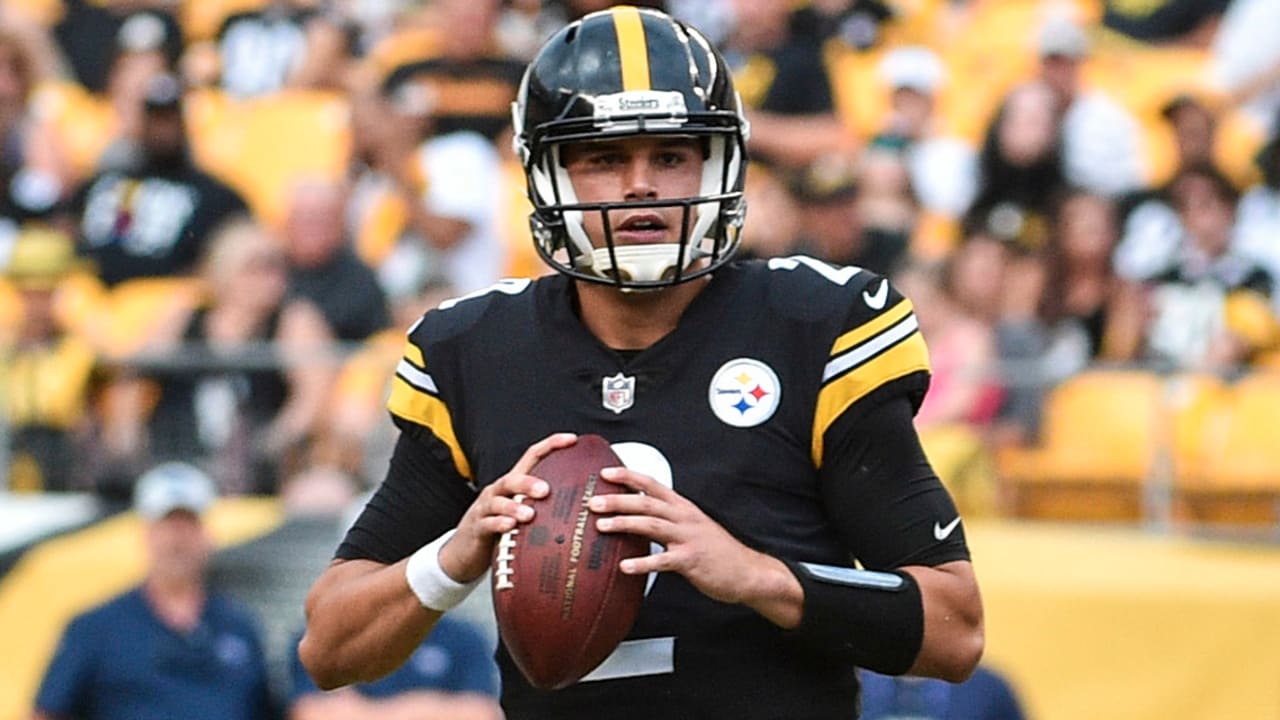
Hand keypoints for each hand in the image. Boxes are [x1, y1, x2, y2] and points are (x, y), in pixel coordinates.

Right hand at [438, 433, 576, 582]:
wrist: (463, 552)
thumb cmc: (500, 530)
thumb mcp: (522, 513)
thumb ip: (545, 506)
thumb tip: (583, 504)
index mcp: (513, 485)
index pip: (532, 456)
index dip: (551, 445)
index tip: (572, 439)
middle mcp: (498, 491)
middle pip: (512, 479)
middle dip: (529, 482)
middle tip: (546, 491)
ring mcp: (485, 509)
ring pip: (498, 501)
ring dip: (514, 506)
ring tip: (529, 514)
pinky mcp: (477, 528)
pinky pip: (487, 524)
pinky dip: (499, 524)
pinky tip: (510, 527)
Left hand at [587, 466, 790, 607]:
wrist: (748, 572)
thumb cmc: (716, 551)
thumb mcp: (692, 527)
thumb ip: (666, 521)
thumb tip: (636, 516)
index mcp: (683, 508)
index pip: (652, 485)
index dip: (628, 477)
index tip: (605, 472)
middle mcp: (685, 518)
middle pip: (647, 503)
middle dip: (618, 500)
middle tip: (593, 501)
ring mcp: (688, 538)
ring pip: (651, 525)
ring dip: (625, 523)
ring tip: (602, 525)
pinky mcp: (691, 560)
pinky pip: (663, 561)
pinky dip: (643, 563)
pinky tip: (625, 566)